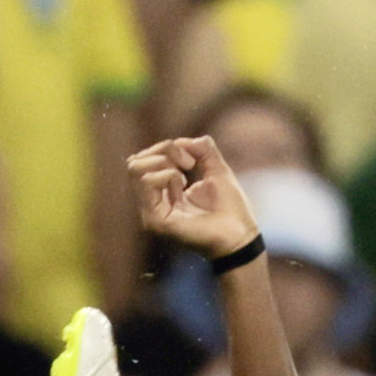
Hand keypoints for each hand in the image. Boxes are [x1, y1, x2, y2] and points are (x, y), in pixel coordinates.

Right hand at [130, 135, 261, 258]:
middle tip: (189, 163)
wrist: (240, 235)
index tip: (192, 160)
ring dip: (165, 162)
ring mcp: (151, 212)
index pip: (144, 160)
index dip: (167, 148)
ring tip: (185, 176)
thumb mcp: (216, 169)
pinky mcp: (155, 220)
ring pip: (136, 169)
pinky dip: (167, 175)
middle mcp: (153, 202)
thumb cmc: (230, 208)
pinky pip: (147, 182)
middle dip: (163, 151)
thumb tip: (181, 140)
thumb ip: (202, 150)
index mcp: (163, 192)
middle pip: (135, 162)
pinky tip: (182, 186)